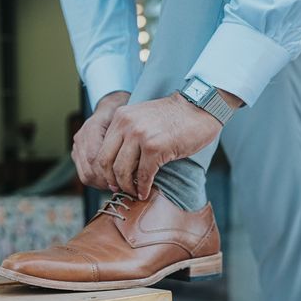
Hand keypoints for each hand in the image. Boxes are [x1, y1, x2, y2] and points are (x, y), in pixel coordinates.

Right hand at [71, 91, 129, 190]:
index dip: (110, 171)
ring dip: (103, 183)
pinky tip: (110, 182)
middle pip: (90, 169)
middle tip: (125, 185)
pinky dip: (98, 182)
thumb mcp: (131, 125)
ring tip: (119, 185)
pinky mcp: (77, 155)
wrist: (111, 110)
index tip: (127, 177)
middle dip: (108, 180)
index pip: (95, 157)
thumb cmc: (124, 117)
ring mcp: (77, 146)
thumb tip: (137, 165)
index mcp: (93, 127)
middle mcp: (82, 136)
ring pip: (86, 175)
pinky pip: (84, 175)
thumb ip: (130, 141)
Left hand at [96, 91, 240, 199]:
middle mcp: (126, 125)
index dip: (103, 170)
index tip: (111, 180)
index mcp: (120, 118)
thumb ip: (126, 135)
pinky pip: (143, 174)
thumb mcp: (141, 119)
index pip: (101, 150)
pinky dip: (143, 187)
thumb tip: (115, 164)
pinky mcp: (155, 147)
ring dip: (127, 187)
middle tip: (119, 189)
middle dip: (112, 180)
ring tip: (133, 192)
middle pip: (106, 162)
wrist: (199, 107)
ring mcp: (140, 135)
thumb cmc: (173, 118)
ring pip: (122, 170)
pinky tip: (145, 193)